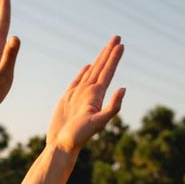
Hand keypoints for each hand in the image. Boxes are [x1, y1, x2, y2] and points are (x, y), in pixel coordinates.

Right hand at [47, 36, 125, 152]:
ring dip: (99, 59)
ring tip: (106, 47)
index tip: (121, 44)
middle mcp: (89, 93)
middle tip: (117, 37)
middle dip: (109, 52)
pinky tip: (88, 67)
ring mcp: (79, 96)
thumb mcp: (98, 123)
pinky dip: (83, 73)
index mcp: (96, 96)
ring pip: (91, 72)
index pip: (108, 72)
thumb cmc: (78, 137)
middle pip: (101, 68)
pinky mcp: (68, 99)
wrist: (61, 146)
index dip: (114, 58)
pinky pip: (77, 82)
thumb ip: (112, 107)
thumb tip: (123, 88)